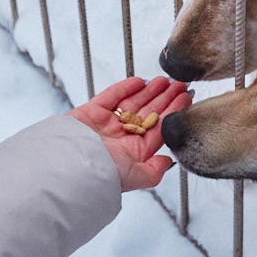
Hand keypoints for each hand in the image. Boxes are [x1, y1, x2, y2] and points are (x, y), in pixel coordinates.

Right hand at [70, 76, 190, 191]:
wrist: (70, 166)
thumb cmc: (102, 175)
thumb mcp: (136, 177)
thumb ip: (154, 171)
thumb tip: (168, 161)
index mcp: (133, 152)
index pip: (159, 128)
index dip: (173, 112)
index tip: (186, 98)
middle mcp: (121, 137)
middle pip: (148, 113)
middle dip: (165, 98)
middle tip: (180, 83)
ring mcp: (107, 124)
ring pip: (132, 102)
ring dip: (150, 91)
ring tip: (165, 79)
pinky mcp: (91, 112)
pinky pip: (111, 96)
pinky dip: (125, 88)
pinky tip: (140, 81)